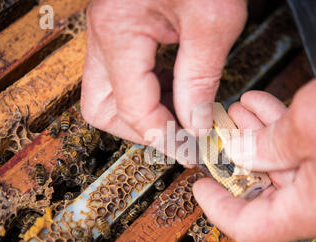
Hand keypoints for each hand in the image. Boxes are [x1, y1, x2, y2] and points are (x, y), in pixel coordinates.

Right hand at [80, 0, 246, 151]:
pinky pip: (122, 74)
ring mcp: (109, 31)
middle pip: (102, 108)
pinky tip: (177, 90)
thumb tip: (193, 123)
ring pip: (107, 94)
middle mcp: (103, 34)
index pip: (133, 110)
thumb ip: (200, 78)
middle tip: (176, 136)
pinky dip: (147, 91)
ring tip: (180, 115)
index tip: (192, 147)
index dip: (164, 136)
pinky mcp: (122, 28)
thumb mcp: (214, 21)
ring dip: (141, 112)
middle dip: (138, 129)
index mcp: (118, 31)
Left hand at [193, 36, 315, 241]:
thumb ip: (264, 145)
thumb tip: (240, 154)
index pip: (253, 227)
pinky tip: (268, 111)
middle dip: (242, 159)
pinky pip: (311, 163)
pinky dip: (288, 139)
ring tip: (242, 111)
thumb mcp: (306, 120)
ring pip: (290, 174)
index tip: (201, 188)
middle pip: (272, 197)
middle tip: (224, 133)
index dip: (219, 209)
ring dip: (263, 142)